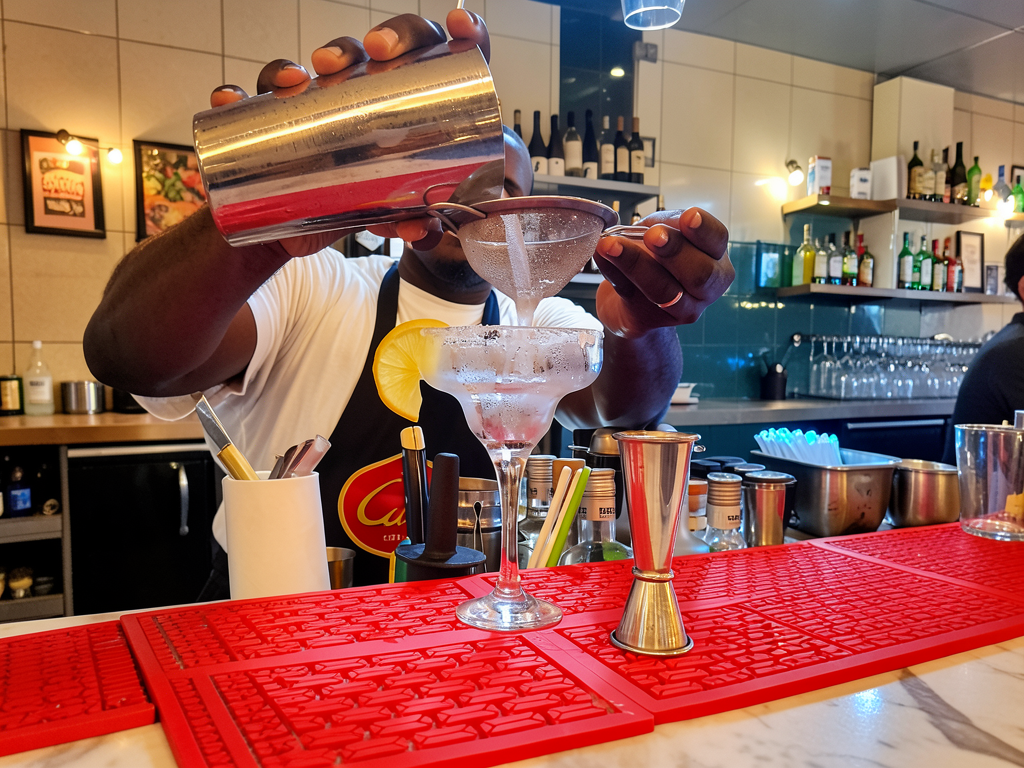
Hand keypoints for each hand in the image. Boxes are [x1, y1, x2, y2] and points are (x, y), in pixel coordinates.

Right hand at [207, 10, 489, 256]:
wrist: (314, 228)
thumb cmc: (368, 206)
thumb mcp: (400, 216)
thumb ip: (415, 222)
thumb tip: (418, 227)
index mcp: (413, 104)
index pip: (443, 58)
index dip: (460, 33)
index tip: (459, 27)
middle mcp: (370, 89)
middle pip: (385, 45)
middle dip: (387, 37)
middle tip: (379, 49)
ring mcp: (326, 101)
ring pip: (323, 64)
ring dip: (319, 58)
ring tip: (307, 77)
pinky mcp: (284, 122)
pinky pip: (257, 100)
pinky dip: (239, 97)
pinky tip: (230, 98)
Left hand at [593, 207, 733, 337]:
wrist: (629, 299)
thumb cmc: (654, 259)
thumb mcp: (661, 233)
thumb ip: (659, 227)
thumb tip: (646, 226)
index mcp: (714, 257)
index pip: (717, 240)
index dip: (703, 229)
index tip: (688, 216)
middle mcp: (706, 287)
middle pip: (700, 273)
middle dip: (674, 251)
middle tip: (653, 236)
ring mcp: (682, 309)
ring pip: (665, 290)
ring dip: (637, 264)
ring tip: (613, 244)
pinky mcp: (652, 319)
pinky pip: (632, 295)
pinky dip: (615, 272)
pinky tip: (603, 255)